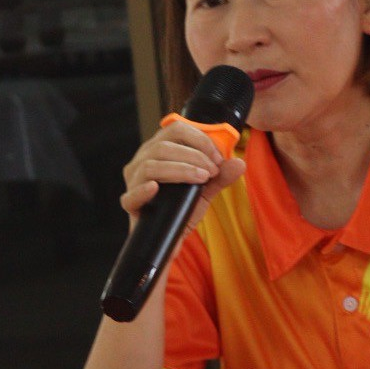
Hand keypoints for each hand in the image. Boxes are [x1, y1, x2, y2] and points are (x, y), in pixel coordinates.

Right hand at [121, 123, 244, 233]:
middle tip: (212, 171)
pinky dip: (143, 190)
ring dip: (180, 169)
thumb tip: (239, 163)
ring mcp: (134, 181)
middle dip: (194, 155)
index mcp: (159, 150)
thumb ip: (221, 175)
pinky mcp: (130, 203)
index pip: (175, 130)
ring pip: (151, 165)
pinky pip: (131, 195)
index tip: (218, 157)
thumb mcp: (206, 189)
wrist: (172, 238)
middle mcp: (143, 160)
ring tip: (202, 178)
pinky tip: (156, 187)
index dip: (199, 139)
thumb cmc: (184, 208)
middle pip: (163, 146)